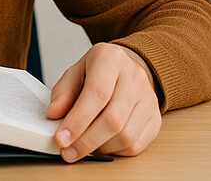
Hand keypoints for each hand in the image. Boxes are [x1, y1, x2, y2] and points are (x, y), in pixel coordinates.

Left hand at [47, 42, 160, 158]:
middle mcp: (134, 78)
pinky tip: (101, 144)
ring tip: (83, 146)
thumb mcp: (75, 73)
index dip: (78, 120)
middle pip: (113, 119)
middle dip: (86, 141)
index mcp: (111, 59)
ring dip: (99, 148)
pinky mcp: (155, 119)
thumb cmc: (98, 71)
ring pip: (126, 136)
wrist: (127, 67)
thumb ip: (62, 93)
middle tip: (67, 151)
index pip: (97, 94)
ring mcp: (148, 99)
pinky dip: (115, 151)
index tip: (61, 138)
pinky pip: (136, 145)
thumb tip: (54, 114)